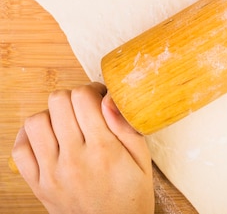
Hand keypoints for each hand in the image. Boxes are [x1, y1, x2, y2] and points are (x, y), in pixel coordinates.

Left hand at [11, 82, 154, 213]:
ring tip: (66, 124)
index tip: (100, 97)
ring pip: (36, 121)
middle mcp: (74, 158)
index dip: (92, 90)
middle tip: (85, 108)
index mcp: (104, 149)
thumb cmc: (132, 198)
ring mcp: (52, 172)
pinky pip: (20, 150)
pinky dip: (29, 137)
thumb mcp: (144, 161)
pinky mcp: (39, 184)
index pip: (83, 97)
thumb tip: (109, 98)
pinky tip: (46, 137)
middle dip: (73, 98)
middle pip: (58, 102)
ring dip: (51, 116)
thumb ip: (128, 127)